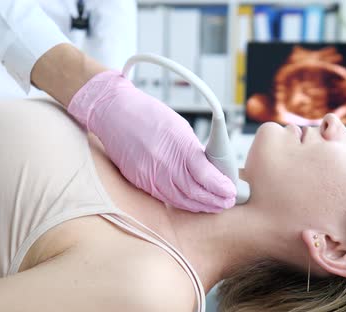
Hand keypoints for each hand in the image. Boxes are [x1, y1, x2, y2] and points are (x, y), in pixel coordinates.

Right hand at [67, 70, 236, 212]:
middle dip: (215, 200)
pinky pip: (164, 198)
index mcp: (178, 146)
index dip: (221, 186)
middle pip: (195, 192)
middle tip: (228, 202)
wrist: (114, 113)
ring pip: (180, 200)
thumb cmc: (148, 115)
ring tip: (215, 206)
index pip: (205, 174)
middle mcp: (164, 164)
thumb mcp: (179, 127)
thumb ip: (194, 150)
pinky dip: (181, 203)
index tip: (231, 190)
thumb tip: (212, 169)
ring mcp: (150, 175)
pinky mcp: (140, 181)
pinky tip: (192, 203)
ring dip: (200, 205)